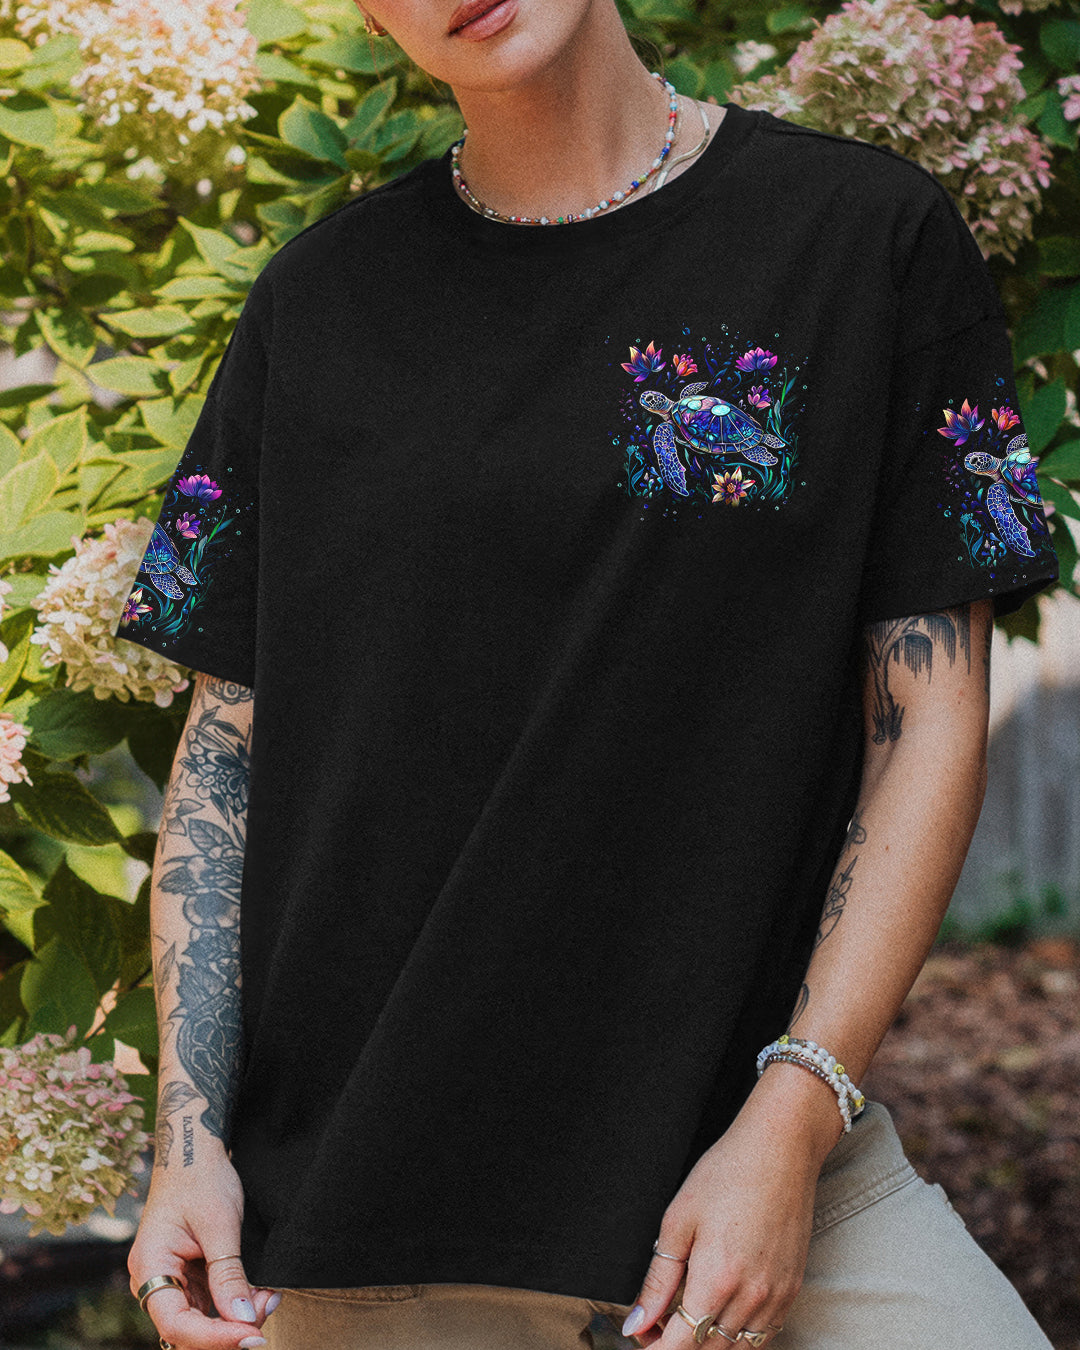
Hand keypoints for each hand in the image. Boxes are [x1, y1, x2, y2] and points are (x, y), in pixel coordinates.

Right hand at [128, 1151, 278, 1349]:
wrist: (195, 1152)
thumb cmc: (201, 1178)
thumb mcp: (219, 1224)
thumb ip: (228, 1274)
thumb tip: (242, 1320)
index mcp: (150, 1266)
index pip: (177, 1324)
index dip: (215, 1338)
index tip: (252, 1334)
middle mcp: (155, 1280)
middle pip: (189, 1329)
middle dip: (230, 1328)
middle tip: (267, 1310)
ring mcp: (172, 1280)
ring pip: (203, 1320)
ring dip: (237, 1317)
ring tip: (269, 1298)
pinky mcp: (190, 1276)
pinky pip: (211, 1303)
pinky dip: (236, 1303)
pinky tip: (261, 1293)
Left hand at [621, 1070, 841, 1347]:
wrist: (780, 1149)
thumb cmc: (727, 1173)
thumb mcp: (678, 1220)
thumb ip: (657, 1280)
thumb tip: (637, 1322)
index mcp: (716, 1280)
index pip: (681, 1346)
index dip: (655, 1348)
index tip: (640, 1337)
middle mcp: (751, 1297)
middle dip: (676, 1345)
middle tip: (655, 1322)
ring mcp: (776, 1297)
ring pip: (736, 1349)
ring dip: (707, 1344)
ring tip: (684, 1315)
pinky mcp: (792, 1290)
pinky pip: (762, 1335)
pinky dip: (737, 1335)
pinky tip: (720, 1310)